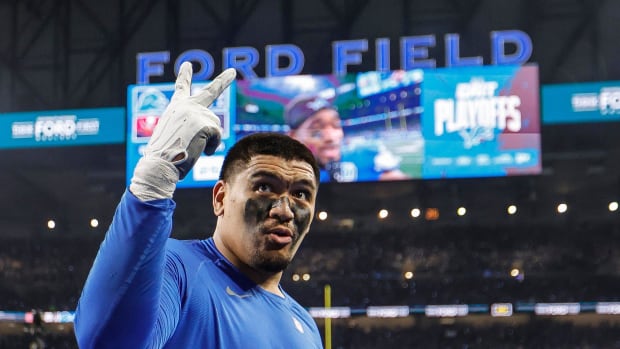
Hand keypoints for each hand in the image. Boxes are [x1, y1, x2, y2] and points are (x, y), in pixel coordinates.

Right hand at [130, 63, 235, 200]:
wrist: (160, 164)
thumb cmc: (165, 157)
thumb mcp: (174, 136)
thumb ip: (189, 128)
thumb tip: (211, 138)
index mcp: (175, 108)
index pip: (181, 88)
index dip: (184, 76)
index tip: (187, 65)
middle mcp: (186, 106)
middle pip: (210, 92)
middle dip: (223, 81)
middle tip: (233, 72)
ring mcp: (196, 112)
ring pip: (216, 125)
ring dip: (210, 140)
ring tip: (193, 148)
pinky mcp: (205, 123)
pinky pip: (218, 136)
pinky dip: (212, 147)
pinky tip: (200, 151)